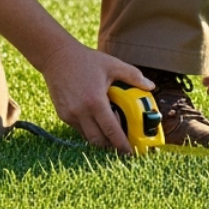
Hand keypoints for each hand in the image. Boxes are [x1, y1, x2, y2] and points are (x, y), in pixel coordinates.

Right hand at [38, 39, 154, 152]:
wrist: (57, 57)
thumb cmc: (86, 60)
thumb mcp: (113, 65)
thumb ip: (133, 76)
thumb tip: (151, 86)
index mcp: (95, 101)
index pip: (111, 130)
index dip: (122, 144)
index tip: (130, 152)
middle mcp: (81, 111)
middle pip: (99, 140)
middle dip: (112, 145)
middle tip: (124, 144)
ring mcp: (69, 115)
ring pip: (88, 137)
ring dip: (101, 138)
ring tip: (112, 132)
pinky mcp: (62, 114)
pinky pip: (79, 129)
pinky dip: (90, 129)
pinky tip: (98, 121)